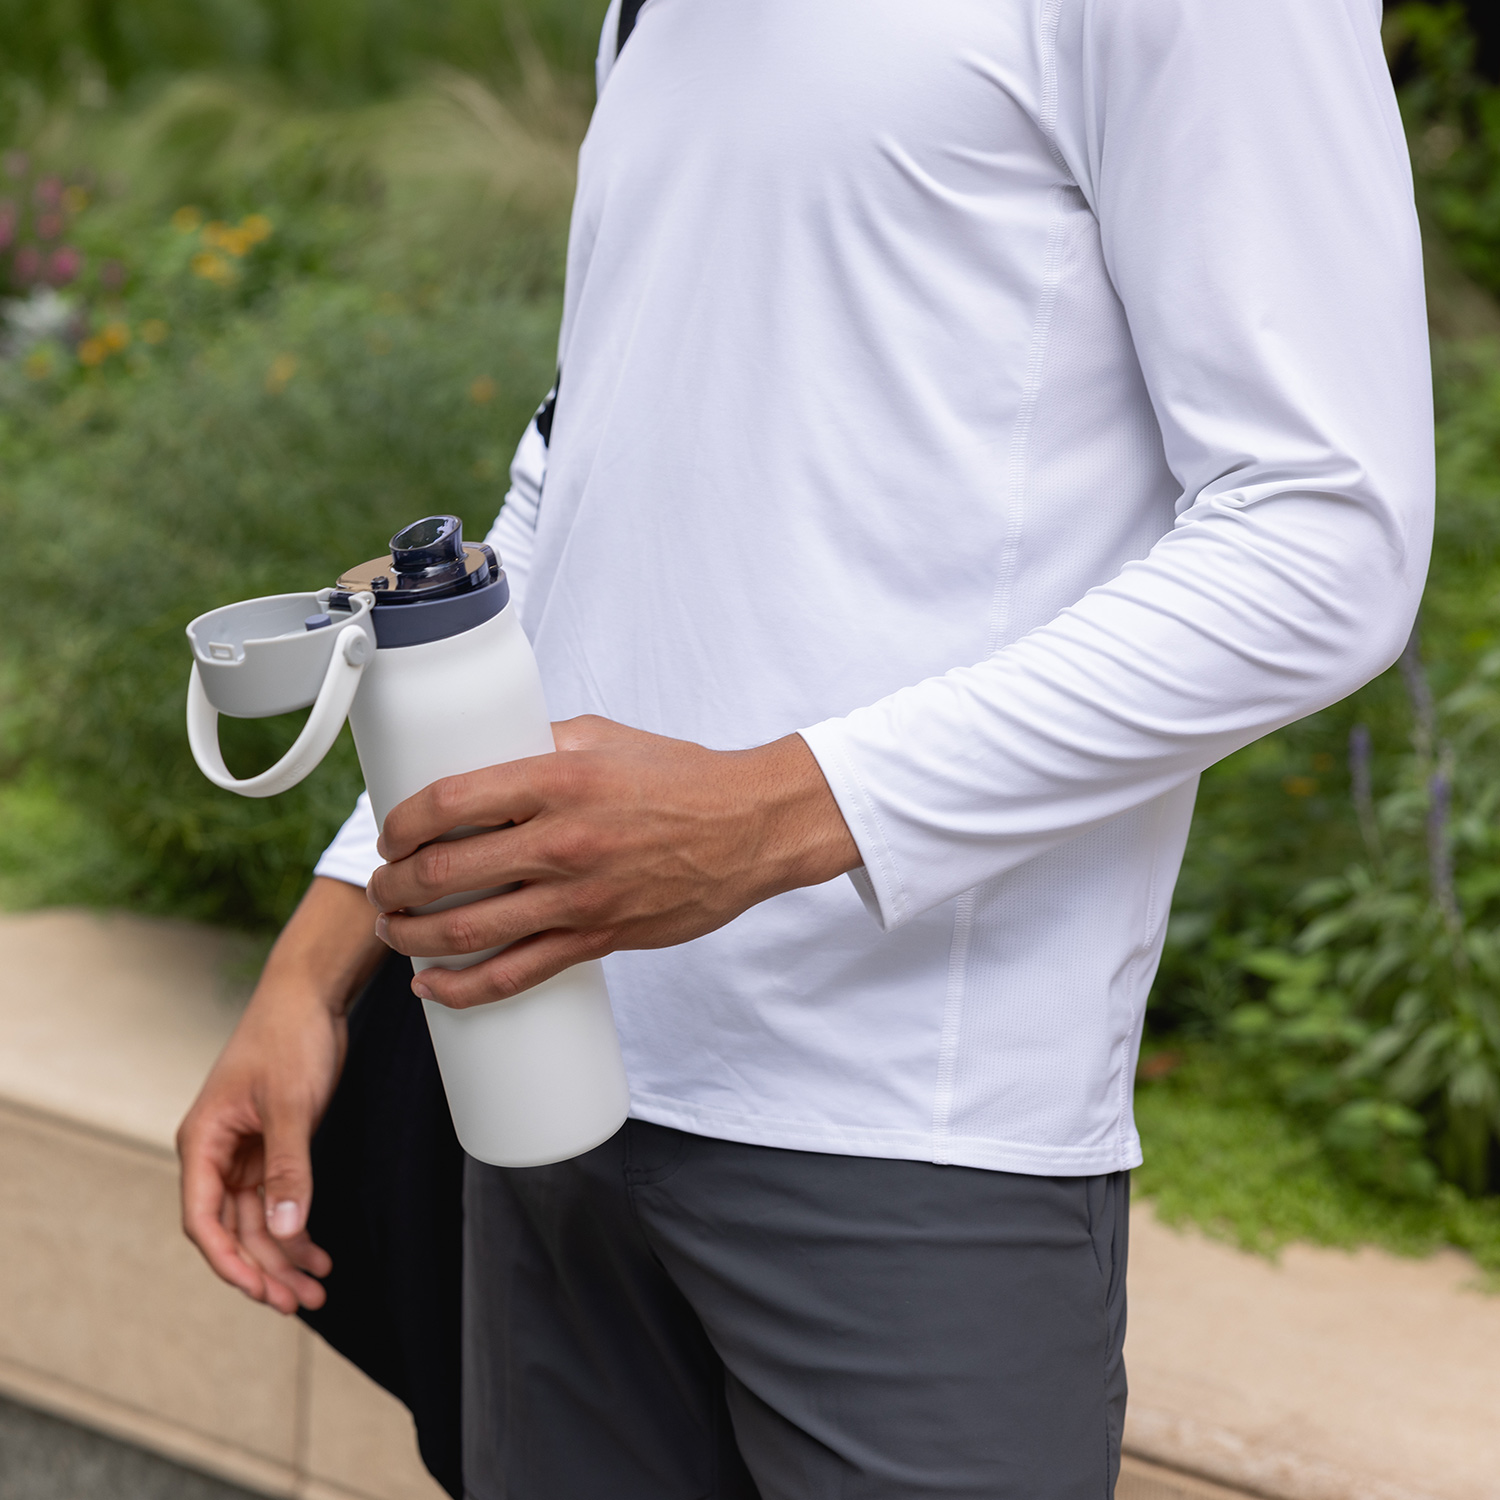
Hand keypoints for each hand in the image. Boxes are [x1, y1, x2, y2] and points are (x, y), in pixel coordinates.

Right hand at [177, 878, 382, 1313]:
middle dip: (264, 1268)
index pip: (204, 1219)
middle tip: (298, 1304)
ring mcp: (245, 1151)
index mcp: (203, 1142)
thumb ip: (288, 1170)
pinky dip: (297, 1227)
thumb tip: (284, 1232)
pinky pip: (279, 1200)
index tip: (259, 1291)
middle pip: (233, 1229)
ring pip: (258, 1221)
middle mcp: (217, 1152)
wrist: (310, 994)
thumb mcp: (290, 1105)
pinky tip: (319, 1255)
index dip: (229, 1261)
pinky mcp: (273, 1145)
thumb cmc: (289, 1038)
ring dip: (284, 1255)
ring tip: (316, 1291)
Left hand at [368, 716, 859, 1008]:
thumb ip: (541, 744)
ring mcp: (579, 898)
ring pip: (468, 931)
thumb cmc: (684, 778)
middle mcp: (562, 842)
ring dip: (413, 936)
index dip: (402, 823)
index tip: (391, 833)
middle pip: (445, 872)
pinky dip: (463, 988)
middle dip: (394, 884)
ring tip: (395, 928)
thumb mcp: (606, 738)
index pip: (449, 803)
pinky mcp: (598, 939)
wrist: (752, 828)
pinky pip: (516, 976)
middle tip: (384, 883)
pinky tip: (434, 988)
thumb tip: (485, 756)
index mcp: (558, 780)